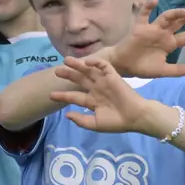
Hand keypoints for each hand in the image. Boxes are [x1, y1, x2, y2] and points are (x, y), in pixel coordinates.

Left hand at [48, 57, 162, 134]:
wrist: (134, 117)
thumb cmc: (116, 122)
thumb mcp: (95, 124)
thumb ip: (81, 120)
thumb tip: (66, 114)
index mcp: (92, 101)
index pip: (74, 96)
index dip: (62, 95)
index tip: (50, 95)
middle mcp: (96, 89)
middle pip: (79, 80)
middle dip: (68, 75)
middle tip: (56, 71)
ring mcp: (104, 82)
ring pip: (88, 71)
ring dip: (78, 65)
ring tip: (66, 60)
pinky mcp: (113, 76)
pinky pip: (104, 66)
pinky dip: (96, 63)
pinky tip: (87, 62)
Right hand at [104, 0, 184, 77]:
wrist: (122, 65)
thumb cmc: (142, 67)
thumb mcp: (161, 70)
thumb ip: (175, 70)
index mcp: (169, 43)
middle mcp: (163, 34)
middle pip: (179, 22)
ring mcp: (152, 29)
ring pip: (166, 17)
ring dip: (176, 12)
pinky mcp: (140, 27)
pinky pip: (144, 15)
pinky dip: (148, 7)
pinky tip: (155, 1)